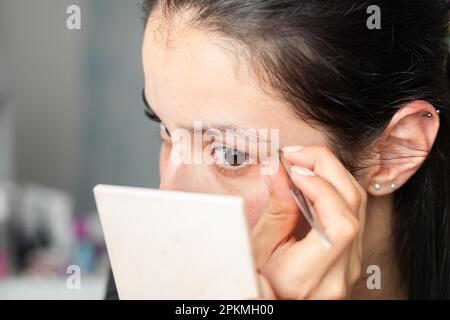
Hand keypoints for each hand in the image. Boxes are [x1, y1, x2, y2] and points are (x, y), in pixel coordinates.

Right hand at [252, 145, 366, 298]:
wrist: (279, 299)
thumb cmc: (264, 279)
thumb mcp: (260, 247)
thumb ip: (275, 208)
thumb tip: (278, 168)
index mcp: (309, 277)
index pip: (339, 224)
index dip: (321, 187)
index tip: (293, 168)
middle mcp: (340, 273)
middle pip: (354, 206)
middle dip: (327, 167)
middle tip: (296, 154)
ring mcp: (353, 263)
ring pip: (359, 203)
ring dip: (332, 173)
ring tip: (302, 162)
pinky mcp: (355, 252)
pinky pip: (354, 209)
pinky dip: (335, 185)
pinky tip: (314, 177)